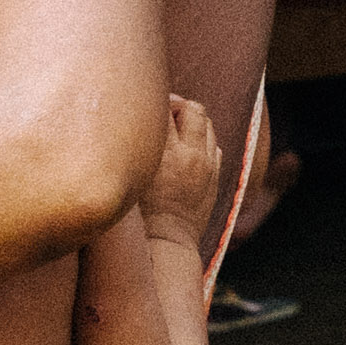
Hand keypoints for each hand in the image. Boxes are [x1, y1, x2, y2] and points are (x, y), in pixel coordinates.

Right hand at [139, 92, 225, 244]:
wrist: (166, 242)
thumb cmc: (138, 213)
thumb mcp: (130, 176)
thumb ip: (135, 149)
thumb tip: (132, 122)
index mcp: (165, 154)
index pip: (163, 110)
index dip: (155, 102)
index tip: (146, 106)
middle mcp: (190, 155)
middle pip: (193, 109)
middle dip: (179, 105)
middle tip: (164, 112)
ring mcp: (206, 166)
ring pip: (208, 125)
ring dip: (193, 121)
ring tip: (177, 129)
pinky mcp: (215, 177)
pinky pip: (215, 146)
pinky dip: (204, 142)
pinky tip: (189, 150)